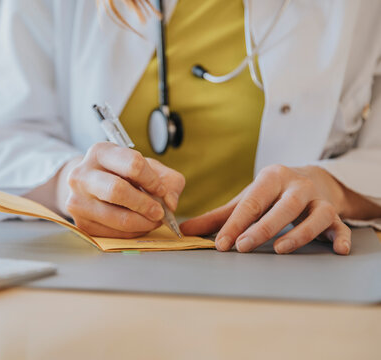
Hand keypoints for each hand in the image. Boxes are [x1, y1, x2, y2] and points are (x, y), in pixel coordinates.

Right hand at [59, 142, 184, 237]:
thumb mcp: (146, 167)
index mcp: (100, 152)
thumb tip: (170, 203)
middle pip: (117, 190)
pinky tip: (138, 225)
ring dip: (143, 223)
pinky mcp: (81, 224)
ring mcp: (78, 201)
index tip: (161, 190)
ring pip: (118, 218)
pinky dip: (133, 232)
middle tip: (160, 212)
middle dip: (145, 204)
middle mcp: (82, 175)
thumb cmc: (122, 174)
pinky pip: (114, 234)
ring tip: (153, 220)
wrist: (89, 187)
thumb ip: (168, 180)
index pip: (132, 164)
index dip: (152, 180)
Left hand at [181, 165, 351, 254]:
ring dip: (299, 234)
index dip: (235, 224)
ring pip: (314, 216)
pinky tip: (338, 250)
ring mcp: (318, 200)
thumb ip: (217, 217)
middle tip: (243, 246)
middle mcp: (297, 186)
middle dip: (262, 227)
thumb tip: (185, 231)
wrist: (311, 180)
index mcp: (271, 178)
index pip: (251, 203)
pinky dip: (341, 237)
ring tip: (281, 249)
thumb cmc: (271, 194)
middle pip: (282, 207)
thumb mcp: (246, 200)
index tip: (221, 244)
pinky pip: (340, 226)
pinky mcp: (335, 214)